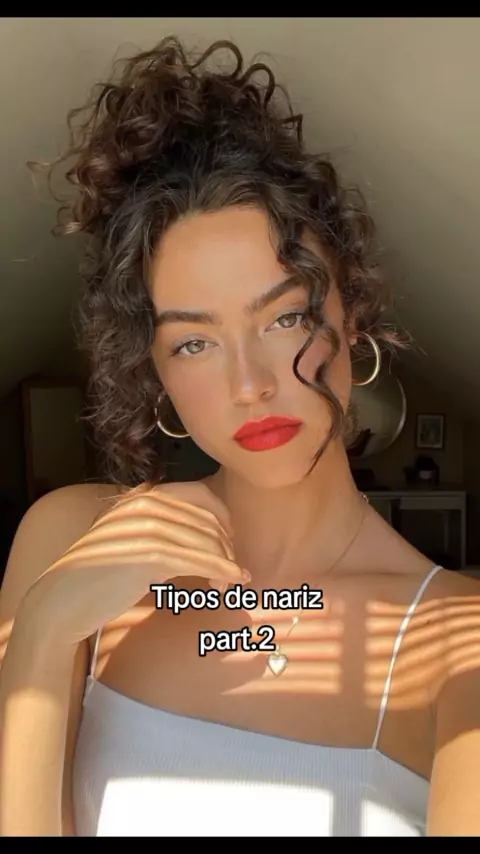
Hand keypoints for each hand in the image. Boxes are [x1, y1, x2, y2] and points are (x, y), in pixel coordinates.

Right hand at [20, 481, 246, 645]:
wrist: (62, 601)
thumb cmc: (99, 576)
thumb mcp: (130, 539)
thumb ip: (161, 528)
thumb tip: (208, 537)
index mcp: (142, 497)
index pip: (199, 494)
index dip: (222, 516)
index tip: (229, 541)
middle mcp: (145, 505)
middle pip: (207, 519)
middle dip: (227, 546)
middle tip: (233, 571)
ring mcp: (147, 528)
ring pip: (207, 541)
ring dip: (226, 564)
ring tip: (228, 585)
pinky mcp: (149, 555)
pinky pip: (198, 561)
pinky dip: (222, 571)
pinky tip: (230, 582)